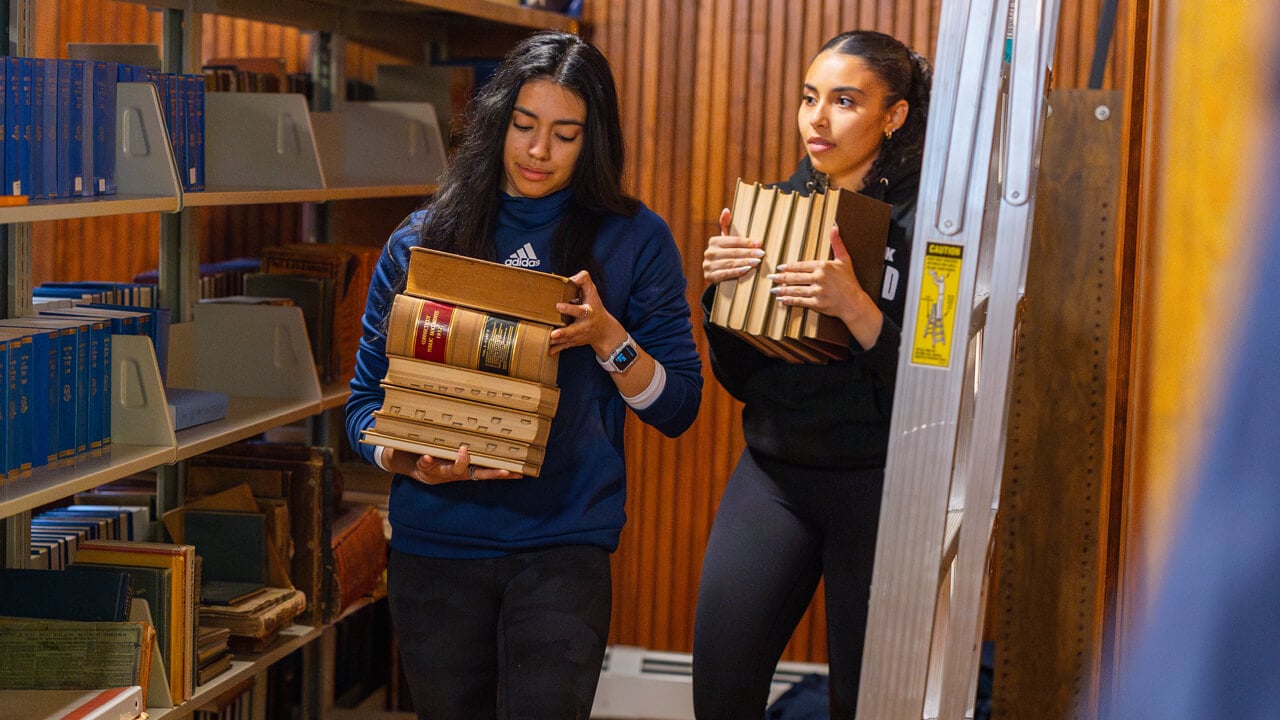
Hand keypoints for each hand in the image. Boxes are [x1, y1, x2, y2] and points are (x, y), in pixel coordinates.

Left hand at [386, 445, 520, 483]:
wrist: (406, 459)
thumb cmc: (434, 447)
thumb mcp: (447, 442)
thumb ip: (464, 433)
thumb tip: (489, 409)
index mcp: (465, 466)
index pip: (489, 469)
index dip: (504, 472)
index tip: (519, 470)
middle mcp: (456, 472)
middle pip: (478, 474)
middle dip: (492, 473)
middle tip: (505, 469)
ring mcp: (440, 471)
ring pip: (453, 471)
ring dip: (459, 463)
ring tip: (463, 451)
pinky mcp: (424, 467)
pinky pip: (427, 464)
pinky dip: (428, 460)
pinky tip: (428, 455)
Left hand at [549, 269, 624, 357]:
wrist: (604, 330)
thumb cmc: (595, 307)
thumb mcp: (593, 292)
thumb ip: (584, 281)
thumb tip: (570, 277)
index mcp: (588, 312)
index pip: (579, 310)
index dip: (569, 308)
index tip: (558, 306)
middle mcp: (584, 326)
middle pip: (574, 330)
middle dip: (564, 333)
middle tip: (553, 334)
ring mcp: (579, 335)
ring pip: (567, 340)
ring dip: (557, 342)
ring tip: (547, 341)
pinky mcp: (574, 342)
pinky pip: (565, 347)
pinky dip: (557, 350)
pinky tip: (548, 351)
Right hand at [702, 207, 763, 284]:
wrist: (716, 273)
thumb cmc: (725, 254)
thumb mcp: (725, 240)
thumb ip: (726, 225)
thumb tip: (726, 210)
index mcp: (713, 241)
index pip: (733, 241)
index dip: (747, 242)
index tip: (759, 243)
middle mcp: (709, 252)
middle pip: (733, 252)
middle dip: (748, 252)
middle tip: (761, 253)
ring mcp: (708, 265)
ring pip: (730, 263)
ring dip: (745, 262)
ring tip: (757, 262)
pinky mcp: (709, 276)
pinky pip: (725, 274)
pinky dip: (737, 272)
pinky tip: (747, 270)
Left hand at [767, 224, 883, 348]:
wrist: (854, 302)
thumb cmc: (849, 281)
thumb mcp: (844, 259)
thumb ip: (837, 243)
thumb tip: (834, 226)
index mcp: (823, 266)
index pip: (801, 265)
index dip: (788, 267)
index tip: (780, 268)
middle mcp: (819, 278)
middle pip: (795, 277)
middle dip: (781, 277)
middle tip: (771, 277)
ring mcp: (817, 291)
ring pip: (795, 289)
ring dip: (782, 289)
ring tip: (773, 289)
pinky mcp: (817, 304)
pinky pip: (800, 301)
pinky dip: (789, 300)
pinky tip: (781, 300)